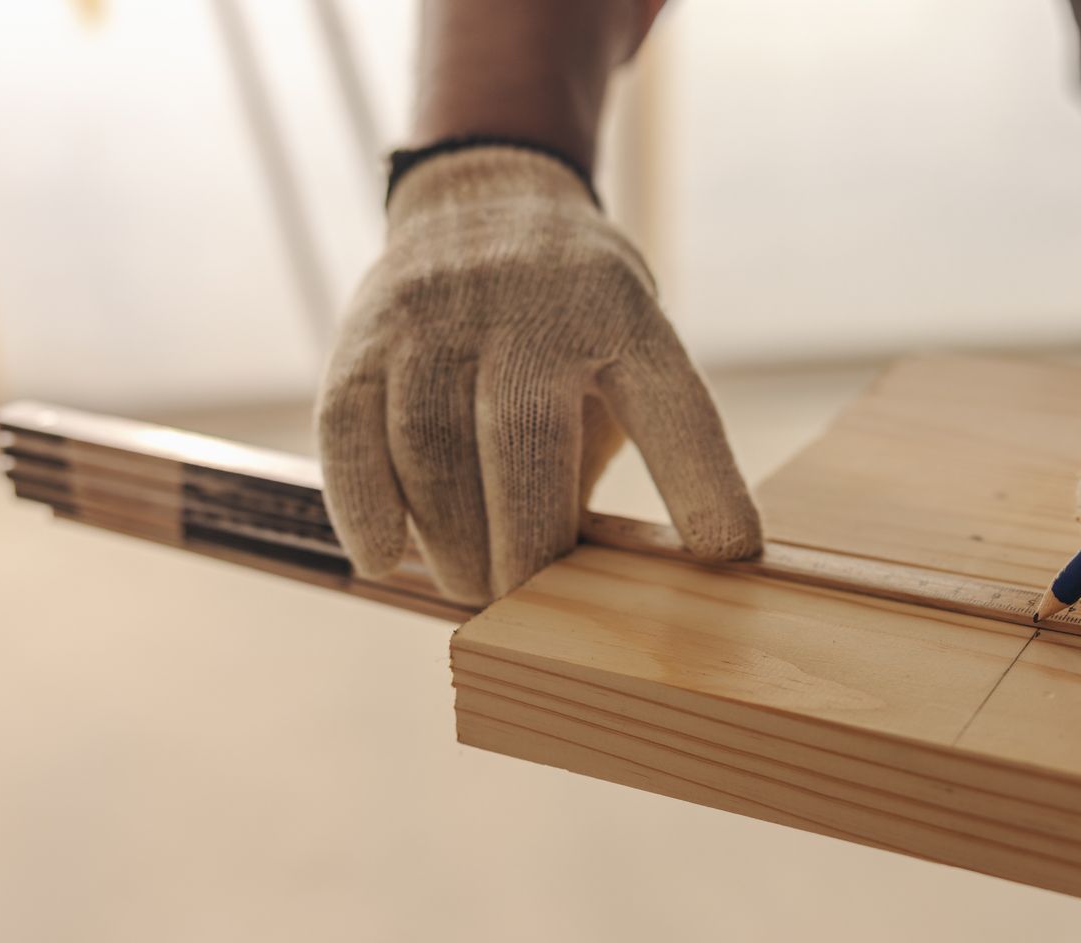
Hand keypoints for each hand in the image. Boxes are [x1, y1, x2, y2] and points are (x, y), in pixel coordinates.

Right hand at [317, 147, 761, 604]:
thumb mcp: (623, 355)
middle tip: (522, 606)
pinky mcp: (365, 329)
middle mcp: (531, 305)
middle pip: (523, 439)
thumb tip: (595, 579)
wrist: (483, 198)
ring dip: (448, 539)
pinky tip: (386, 557)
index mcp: (624, 315)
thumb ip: (615, 444)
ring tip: (469, 586)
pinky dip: (366, 505)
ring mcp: (439, 311)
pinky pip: (350, 428)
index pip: (674, 402)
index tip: (729, 554)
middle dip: (524, 546)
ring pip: (431, 444)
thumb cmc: (571, 321)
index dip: (703, 483)